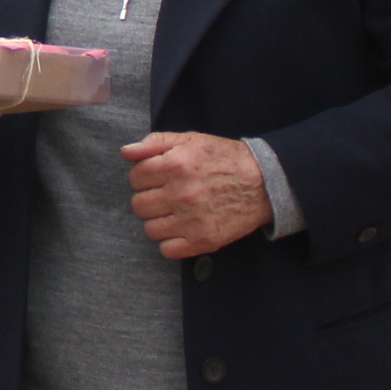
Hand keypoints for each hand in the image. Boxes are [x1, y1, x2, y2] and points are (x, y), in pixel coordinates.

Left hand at [121, 131, 269, 260]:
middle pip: (139, 205)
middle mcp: (181, 194)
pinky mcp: (203, 240)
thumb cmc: (225, 158)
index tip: (156, 178)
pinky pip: (167, 250)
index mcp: (175, 165)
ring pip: (150, 229)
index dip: (143, 177)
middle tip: (165, 196)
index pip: (135, 178)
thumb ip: (155, 143)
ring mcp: (192, 220)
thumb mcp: (191, 140)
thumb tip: (126, 152)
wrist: (264, 182)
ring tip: (174, 213)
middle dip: (149, 199)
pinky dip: (170, 243)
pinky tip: (181, 230)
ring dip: (158, 221)